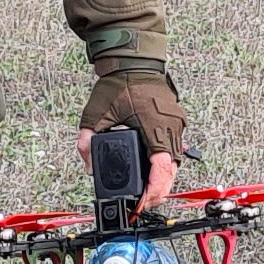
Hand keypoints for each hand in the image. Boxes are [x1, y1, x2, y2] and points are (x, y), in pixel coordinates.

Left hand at [80, 69, 185, 213]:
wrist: (133, 60)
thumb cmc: (119, 81)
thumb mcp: (95, 112)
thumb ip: (87, 140)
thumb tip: (89, 166)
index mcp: (155, 126)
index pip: (162, 167)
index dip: (155, 189)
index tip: (145, 201)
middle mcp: (171, 126)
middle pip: (172, 170)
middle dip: (159, 190)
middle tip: (143, 204)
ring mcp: (176, 123)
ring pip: (176, 161)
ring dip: (164, 178)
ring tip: (149, 193)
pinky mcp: (175, 120)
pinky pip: (175, 147)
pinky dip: (165, 163)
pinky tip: (155, 171)